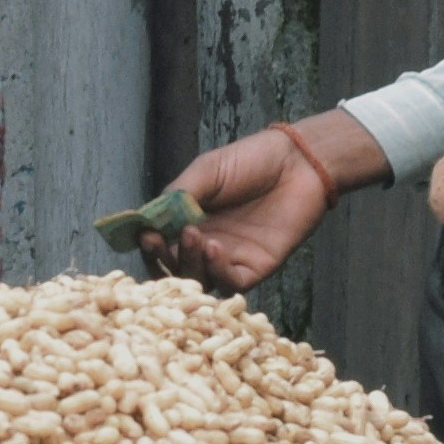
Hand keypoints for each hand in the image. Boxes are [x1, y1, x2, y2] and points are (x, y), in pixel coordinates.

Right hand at [157, 123, 345, 290]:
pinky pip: (230, 283)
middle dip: (163, 260)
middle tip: (161, 243)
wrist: (297, 162)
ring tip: (193, 237)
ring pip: (200, 281)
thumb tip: (148, 221)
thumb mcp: (205, 171)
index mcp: (189, 222)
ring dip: (189, 264)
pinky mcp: (254, 269)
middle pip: (175, 269)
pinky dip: (217, 271)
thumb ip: (178, 195)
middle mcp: (205, 245)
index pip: (161, 245)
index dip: (150, 246)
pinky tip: (213, 248)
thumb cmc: (251, 161)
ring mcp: (229, 259)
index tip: (146, 235)